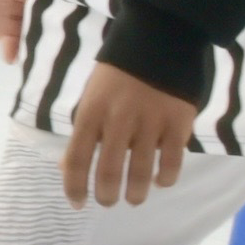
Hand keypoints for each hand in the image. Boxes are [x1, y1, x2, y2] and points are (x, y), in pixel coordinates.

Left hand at [59, 62, 196, 206]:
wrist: (159, 40)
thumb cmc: (118, 75)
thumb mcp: (91, 98)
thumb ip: (82, 132)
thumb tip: (66, 169)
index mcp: (91, 112)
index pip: (77, 159)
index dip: (75, 187)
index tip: (78, 204)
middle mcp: (118, 120)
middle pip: (109, 172)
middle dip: (107, 195)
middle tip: (109, 202)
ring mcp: (150, 122)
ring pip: (141, 173)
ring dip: (136, 193)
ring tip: (134, 199)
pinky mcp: (178, 123)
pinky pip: (171, 161)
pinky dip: (165, 178)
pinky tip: (161, 181)